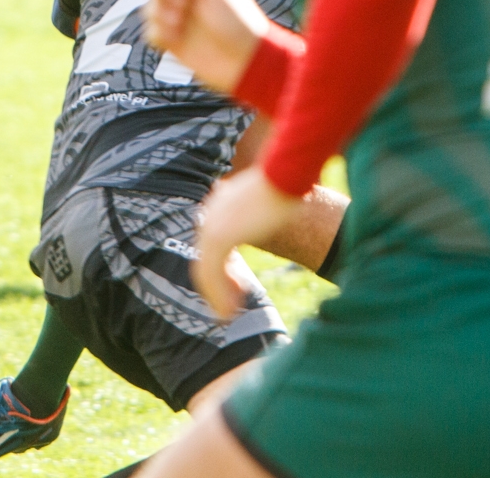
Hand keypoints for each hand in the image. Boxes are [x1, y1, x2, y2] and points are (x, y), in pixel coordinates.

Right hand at [143, 0, 269, 91]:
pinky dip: (158, 33)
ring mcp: (179, 19)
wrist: (245, 62)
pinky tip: (175, 38)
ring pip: (150, 8)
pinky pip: (151, 33)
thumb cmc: (239, 23)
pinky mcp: (173, 42)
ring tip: (179, 23)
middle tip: (181, 3)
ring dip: (160, 14)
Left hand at [193, 167, 301, 319]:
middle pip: (204, 260)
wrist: (286, 174)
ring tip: (229, 314)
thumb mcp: (268, 202)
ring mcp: (212, 226)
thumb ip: (258, 214)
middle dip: (216, 287)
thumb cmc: (285, 185)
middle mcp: (211, 215)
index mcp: (220, 206)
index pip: (212, 245)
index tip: (237, 285)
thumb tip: (271, 220)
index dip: (222, 270)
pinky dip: (218, 295)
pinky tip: (229, 311)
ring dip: (216, 296)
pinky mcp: (219, 237)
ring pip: (204, 271)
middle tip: (230, 307)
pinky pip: (212, 273)